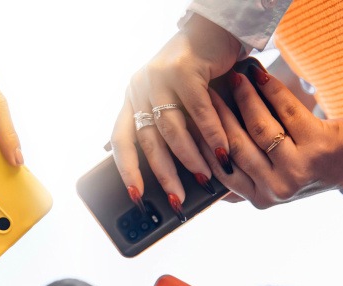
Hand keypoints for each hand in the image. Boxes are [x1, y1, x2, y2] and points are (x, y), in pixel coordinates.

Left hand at [111, 14, 239, 210]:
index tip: (136, 195)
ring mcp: (158, 77)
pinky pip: (197, 111)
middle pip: (148, 141)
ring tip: (204, 176)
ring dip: (190, 157)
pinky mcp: (182, 69)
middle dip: (164, 174)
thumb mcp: (177, 103)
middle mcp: (139, 88)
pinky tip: (221, 151)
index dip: (127, 170)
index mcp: (132, 99)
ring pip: (172, 129)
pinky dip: (211, 134)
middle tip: (177, 198)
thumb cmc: (199, 73)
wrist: (216, 30)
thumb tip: (176, 174)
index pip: (121, 141)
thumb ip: (172, 131)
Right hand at [208, 63, 342, 206]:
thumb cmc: (307, 168)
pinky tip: (259, 75)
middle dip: (219, 115)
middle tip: (206, 91)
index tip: (192, 115)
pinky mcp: (318, 145)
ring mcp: (298, 169)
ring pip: (259, 128)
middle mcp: (277, 188)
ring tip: (234, 78)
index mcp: (260, 199)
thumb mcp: (272, 182)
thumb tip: (200, 171)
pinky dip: (270, 90)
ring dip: (244, 98)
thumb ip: (241, 182)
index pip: (222, 167)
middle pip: (236, 146)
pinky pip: (286, 111)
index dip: (205, 140)